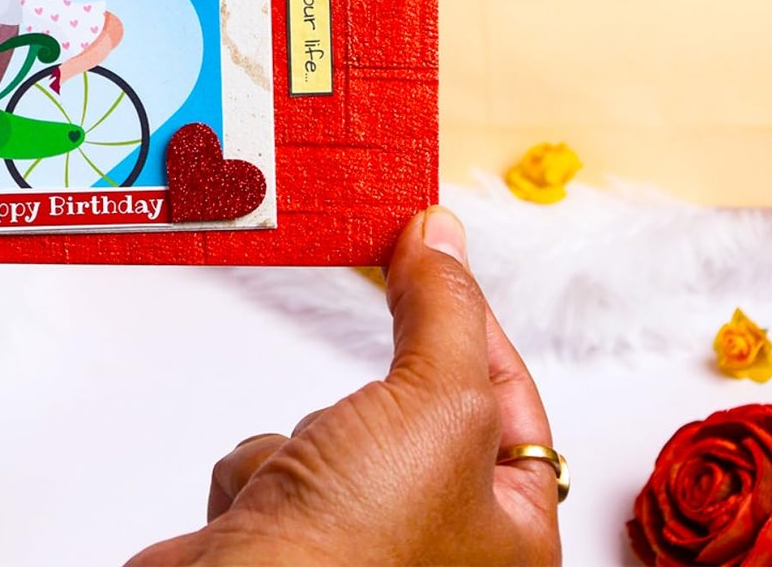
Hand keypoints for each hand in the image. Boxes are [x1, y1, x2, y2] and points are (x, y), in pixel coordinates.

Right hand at [128, 207, 560, 566]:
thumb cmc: (358, 550)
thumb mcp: (437, 404)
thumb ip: (445, 310)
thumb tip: (443, 236)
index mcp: (512, 535)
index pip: (511, 398)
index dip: (474, 320)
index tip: (432, 254)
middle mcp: (443, 545)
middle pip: (419, 410)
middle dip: (377, 396)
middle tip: (372, 378)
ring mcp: (360, 548)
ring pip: (335, 429)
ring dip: (308, 436)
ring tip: (302, 479)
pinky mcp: (285, 542)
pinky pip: (273, 461)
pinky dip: (259, 470)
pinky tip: (259, 505)